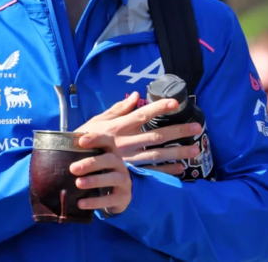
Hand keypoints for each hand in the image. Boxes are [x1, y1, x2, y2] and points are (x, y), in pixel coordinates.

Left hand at [72, 133, 130, 214]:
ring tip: (78, 183)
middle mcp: (120, 165)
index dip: (96, 139)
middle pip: (110, 159)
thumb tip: (49, 151)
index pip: (108, 141)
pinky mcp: (123, 197)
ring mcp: (123, 181)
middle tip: (73, 169)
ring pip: (113, 178)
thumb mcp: (94, 166)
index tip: (81, 141)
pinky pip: (110, 199)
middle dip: (91, 163)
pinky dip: (95, 202)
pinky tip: (81, 203)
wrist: (118, 198)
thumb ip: (78, 157)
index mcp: (112, 154)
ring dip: (95, 180)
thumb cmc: (100, 176)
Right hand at [75, 93, 203, 176]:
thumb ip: (118, 109)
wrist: (70, 164)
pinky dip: (165, 170)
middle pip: (156, 136)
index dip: (159, 108)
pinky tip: (181, 168)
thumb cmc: (84, 139)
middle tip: (197, 128)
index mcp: (119, 127)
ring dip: (178, 153)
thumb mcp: (98, 120)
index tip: (176, 103)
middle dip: (178, 132)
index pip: (142, 115)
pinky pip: (149, 172)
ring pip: (157, 155)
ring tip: (196, 150)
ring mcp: (128, 159)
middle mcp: (126, 142)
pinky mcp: (127, 172)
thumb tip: (136, 95)